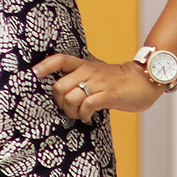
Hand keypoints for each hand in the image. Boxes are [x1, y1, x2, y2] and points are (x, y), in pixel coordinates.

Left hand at [32, 53, 163, 121]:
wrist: (143, 81)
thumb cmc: (118, 79)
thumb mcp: (97, 71)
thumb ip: (82, 73)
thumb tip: (64, 81)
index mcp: (84, 64)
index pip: (60, 59)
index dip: (45, 66)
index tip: (33, 74)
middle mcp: (88, 71)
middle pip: (60, 86)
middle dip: (59, 101)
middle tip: (66, 108)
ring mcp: (98, 83)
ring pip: (71, 97)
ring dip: (70, 111)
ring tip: (77, 114)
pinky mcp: (108, 95)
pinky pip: (87, 105)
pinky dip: (83, 114)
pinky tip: (87, 117)